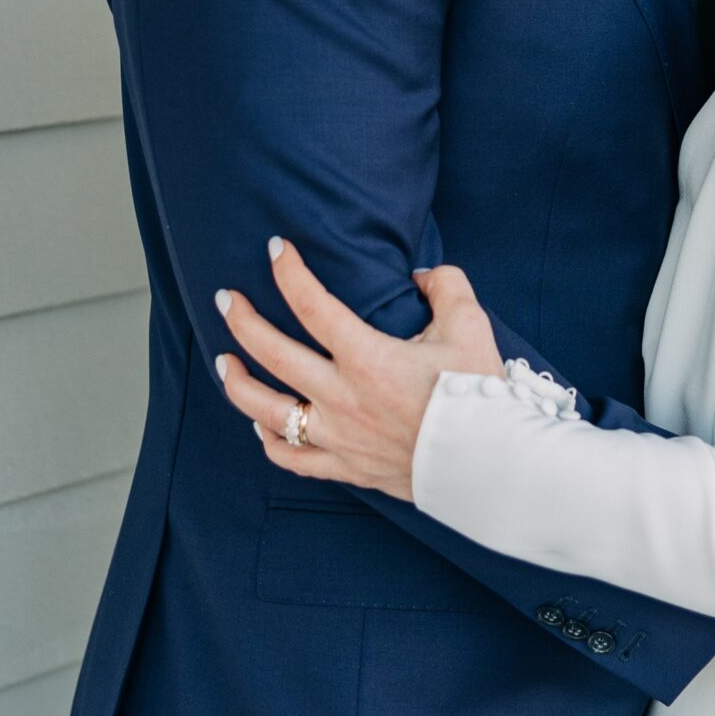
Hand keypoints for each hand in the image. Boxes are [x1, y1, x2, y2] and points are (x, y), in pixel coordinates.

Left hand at [214, 239, 503, 499]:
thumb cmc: (479, 394)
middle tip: (225, 298)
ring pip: (266, 410)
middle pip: (272, 353)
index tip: (274, 249)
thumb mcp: (471, 326)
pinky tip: (260, 423)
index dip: (288, 272)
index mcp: (367, 357)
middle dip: (241, 320)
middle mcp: (341, 397)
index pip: (312, 304)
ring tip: (224, 362)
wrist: (490, 465)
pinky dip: (269, 439)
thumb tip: (421, 276)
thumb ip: (445, 286)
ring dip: (237, 383)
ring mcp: (338, 436)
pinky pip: (292, 457)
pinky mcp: (346, 467)